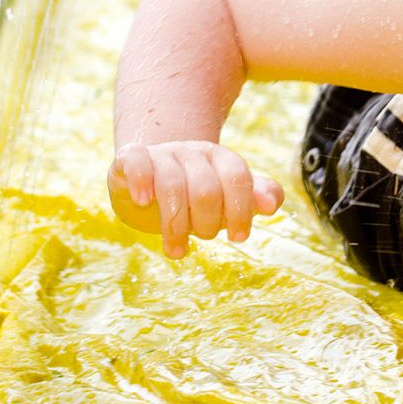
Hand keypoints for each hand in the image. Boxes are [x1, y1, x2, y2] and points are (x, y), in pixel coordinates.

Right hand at [107, 140, 284, 258]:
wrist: (151, 176)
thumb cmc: (196, 193)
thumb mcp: (227, 197)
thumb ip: (253, 198)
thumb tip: (271, 205)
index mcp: (221, 158)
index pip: (238, 178)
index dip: (241, 210)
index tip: (239, 237)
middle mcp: (193, 152)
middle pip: (206, 189)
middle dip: (207, 223)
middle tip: (203, 237)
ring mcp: (163, 153)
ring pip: (172, 184)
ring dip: (174, 225)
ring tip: (177, 251)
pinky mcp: (132, 157)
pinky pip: (137, 160)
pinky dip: (141, 180)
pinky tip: (144, 201)